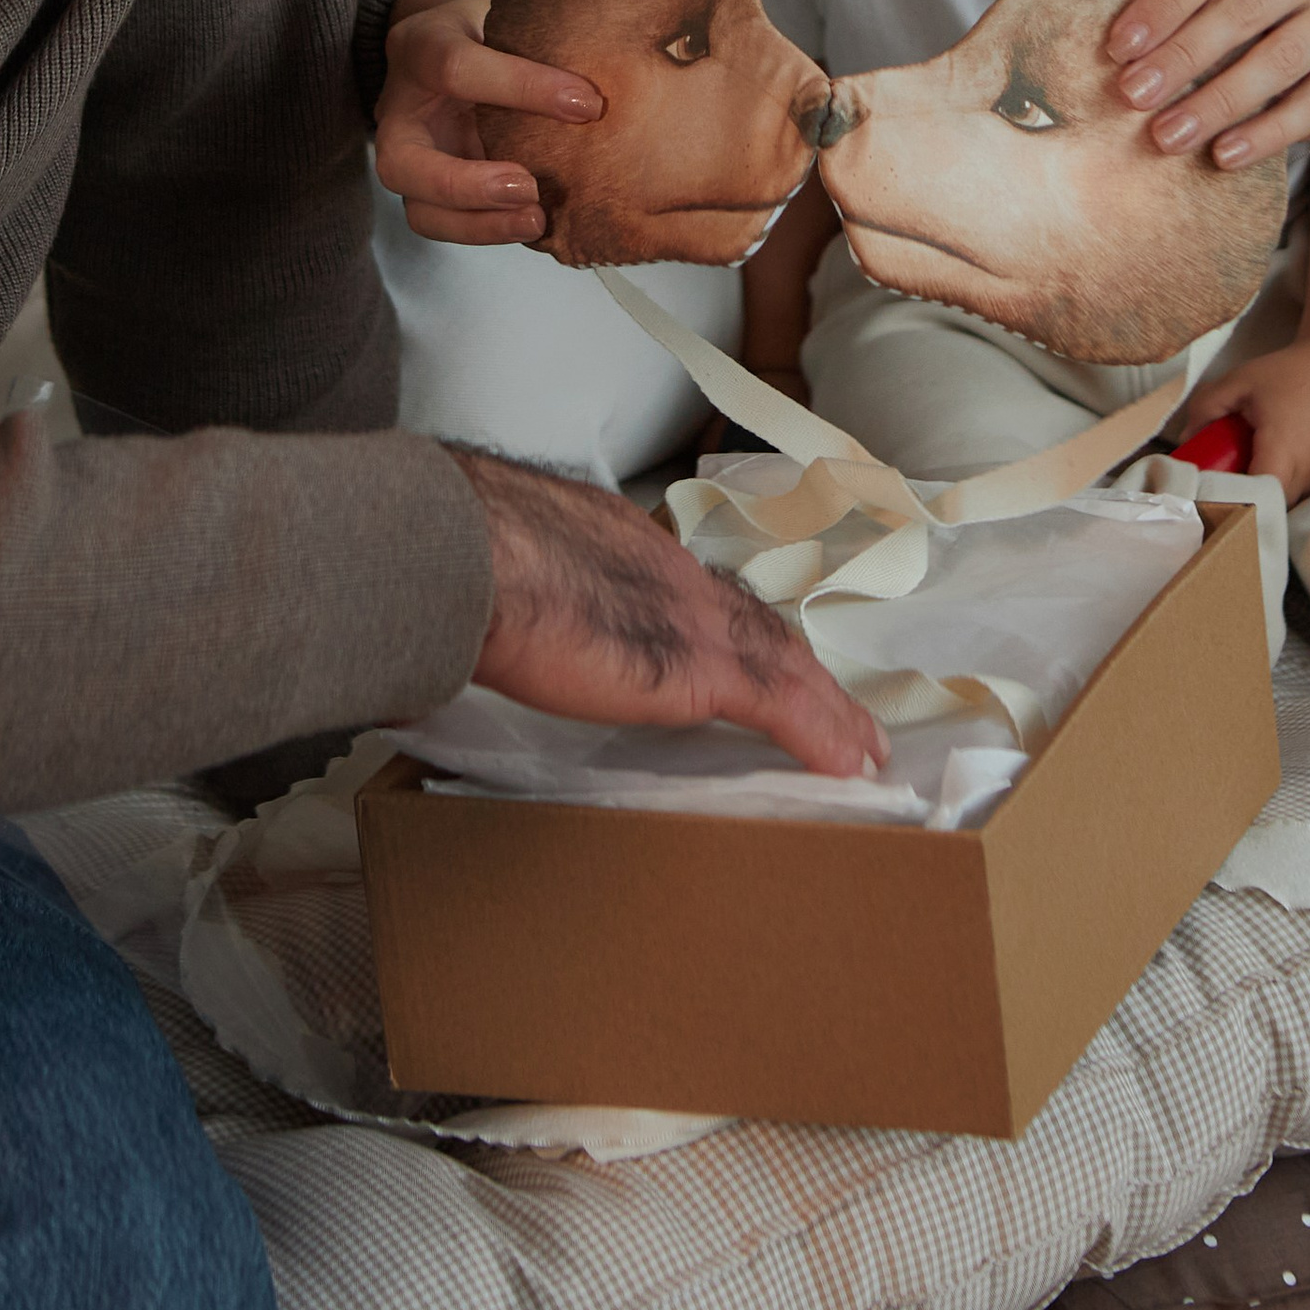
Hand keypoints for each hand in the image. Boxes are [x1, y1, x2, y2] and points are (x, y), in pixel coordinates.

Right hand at [374, 0, 598, 246]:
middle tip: (528, 188)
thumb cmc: (482, 28)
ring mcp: (409, 158)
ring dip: (479, 225)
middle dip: (465, 185)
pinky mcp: (429, 190)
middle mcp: (401, 111)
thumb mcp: (504, 13)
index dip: (522, 87)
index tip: (586, 103)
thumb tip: (610, 66)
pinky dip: (489, 230)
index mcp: (420, 49)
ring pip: (420, 210)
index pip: (457, 68)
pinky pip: (446, 224)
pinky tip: (533, 223)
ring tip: (537, 219)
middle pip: (401, 163)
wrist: (444, 42)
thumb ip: (538, 36)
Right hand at [457, 451, 885, 777]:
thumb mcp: (490, 562)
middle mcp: (667, 570)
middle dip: (800, 668)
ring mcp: (686, 615)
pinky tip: (848, 767)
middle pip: (753, 623)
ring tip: (862, 747)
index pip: (691, 590)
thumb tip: (470, 622)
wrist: (460, 553)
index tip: (752, 654)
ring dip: (829, 708)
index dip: (731, 626)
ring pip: (783, 662)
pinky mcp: (694, 667)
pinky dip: (820, 735)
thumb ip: (504, 595)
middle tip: (840, 710)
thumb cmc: (448, 557)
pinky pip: (780, 705)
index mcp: (615, 543)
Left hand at [1105, 0, 1309, 169]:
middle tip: (1134, 95)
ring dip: (1217, 102)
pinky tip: (1223, 154)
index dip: (1165, 2)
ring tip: (1169, 134)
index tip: (1120, 48)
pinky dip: (1263, 134)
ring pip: (1279, 60)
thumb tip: (1124, 55)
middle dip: (1182, 56)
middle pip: (1245, 9)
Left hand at [1172, 335, 1309, 506]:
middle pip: (1268, 509)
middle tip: (1219, 482)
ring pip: (1284, 504)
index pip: (1256, 500)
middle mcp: (1307, 473)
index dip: (1230, 502)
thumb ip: (1206, 408)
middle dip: (1242, 501)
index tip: (1208, 493)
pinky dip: (1279, 486)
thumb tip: (1184, 440)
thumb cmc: (1287, 373)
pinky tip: (1267, 463)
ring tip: (1243, 470)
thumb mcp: (1238, 382)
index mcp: (1282, 452)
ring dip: (1262, 494)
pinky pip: (1298, 493)